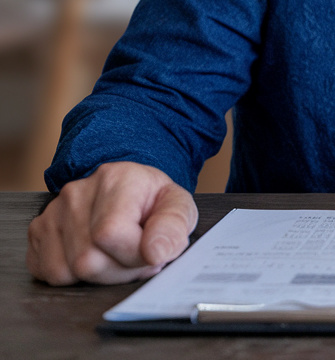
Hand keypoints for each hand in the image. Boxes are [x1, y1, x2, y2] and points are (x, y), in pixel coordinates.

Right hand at [27, 161, 197, 285]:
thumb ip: (174, 227)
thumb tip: (155, 252)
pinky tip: (93, 255)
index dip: (134, 255)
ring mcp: (53, 211)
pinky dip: (73, 275)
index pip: (110, 234)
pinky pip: (48, 273)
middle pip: (87, 260)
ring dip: (97, 275)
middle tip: (134, 255)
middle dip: (119, 270)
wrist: (128, 190)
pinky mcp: (38, 230)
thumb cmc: (152, 201)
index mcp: (116, 179)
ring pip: (66, 271)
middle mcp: (77, 192)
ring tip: (116, 254)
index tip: (151, 252)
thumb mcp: (178, 206)